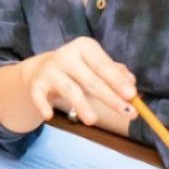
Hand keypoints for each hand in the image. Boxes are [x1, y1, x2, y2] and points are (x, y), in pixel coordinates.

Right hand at [17, 37, 137, 126]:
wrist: (42, 69)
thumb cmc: (79, 68)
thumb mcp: (97, 65)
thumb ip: (116, 73)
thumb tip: (131, 83)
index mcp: (85, 47)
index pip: (103, 65)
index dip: (117, 80)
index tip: (132, 94)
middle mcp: (67, 55)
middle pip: (91, 80)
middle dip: (110, 97)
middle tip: (128, 112)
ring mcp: (50, 70)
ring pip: (69, 89)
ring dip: (81, 105)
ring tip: (93, 120)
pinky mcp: (37, 84)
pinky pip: (39, 96)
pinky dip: (43, 105)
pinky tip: (49, 116)